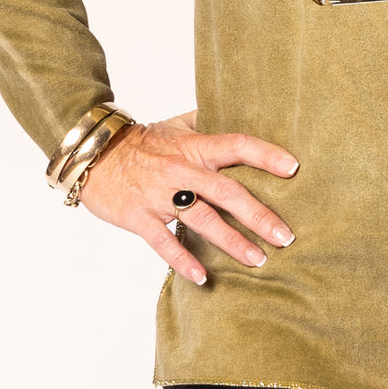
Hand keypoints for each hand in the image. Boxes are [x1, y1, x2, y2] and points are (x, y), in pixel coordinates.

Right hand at [78, 109, 299, 284]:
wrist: (94, 155)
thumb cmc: (143, 142)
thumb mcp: (177, 124)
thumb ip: (208, 122)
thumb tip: (242, 111)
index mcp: (195, 146)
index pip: (237, 146)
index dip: (266, 155)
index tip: (294, 169)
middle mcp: (182, 170)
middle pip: (227, 192)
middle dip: (259, 215)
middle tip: (286, 236)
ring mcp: (161, 196)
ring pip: (202, 220)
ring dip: (232, 242)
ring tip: (258, 260)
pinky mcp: (140, 218)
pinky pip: (164, 243)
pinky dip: (183, 261)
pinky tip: (203, 278)